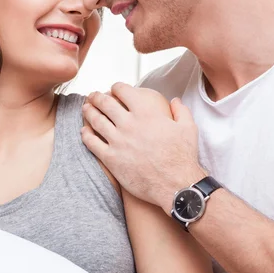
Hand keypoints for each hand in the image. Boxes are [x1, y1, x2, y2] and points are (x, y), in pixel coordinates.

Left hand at [81, 83, 205, 213]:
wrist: (175, 185)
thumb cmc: (183, 157)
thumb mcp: (188, 128)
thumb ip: (181, 111)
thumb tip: (175, 101)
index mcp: (146, 112)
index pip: (123, 91)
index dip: (116, 87)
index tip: (114, 89)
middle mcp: (129, 123)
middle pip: (105, 103)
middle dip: (97, 96)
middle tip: (93, 96)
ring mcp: (118, 141)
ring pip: (96, 120)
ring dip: (89, 111)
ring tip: (86, 108)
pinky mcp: (111, 159)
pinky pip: (92, 143)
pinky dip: (86, 134)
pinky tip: (85, 131)